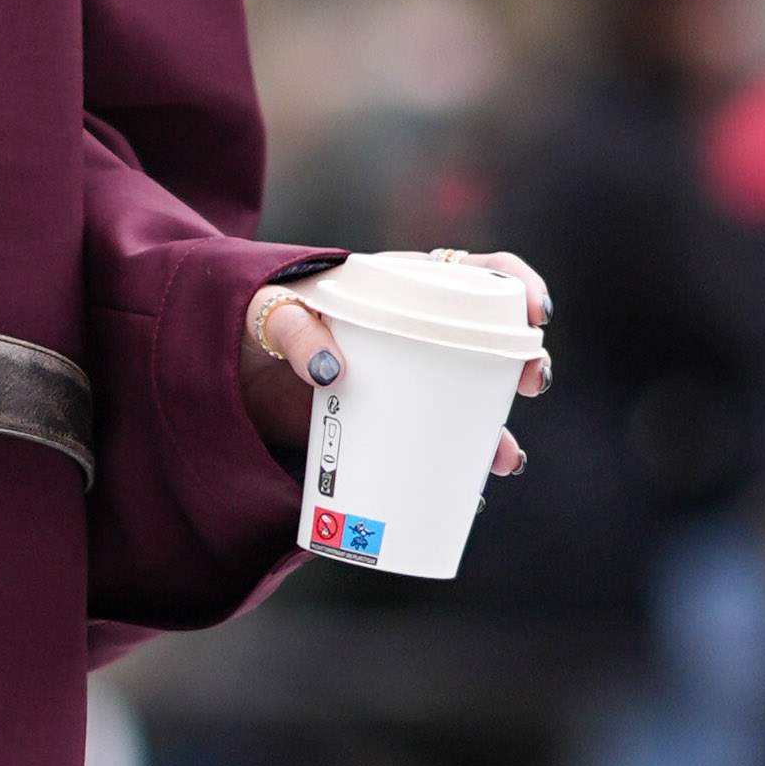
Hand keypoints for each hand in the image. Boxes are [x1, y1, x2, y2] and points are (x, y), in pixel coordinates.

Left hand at [243, 258, 550, 478]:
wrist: (229, 365)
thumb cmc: (254, 320)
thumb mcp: (268, 314)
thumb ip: (291, 330)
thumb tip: (331, 371)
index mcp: (403, 284)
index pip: (477, 272)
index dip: (517, 283)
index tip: (535, 313)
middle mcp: (418, 329)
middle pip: (492, 341)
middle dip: (524, 362)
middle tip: (529, 384)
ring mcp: (407, 377)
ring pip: (471, 401)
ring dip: (498, 430)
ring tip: (506, 459)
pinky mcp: (390, 419)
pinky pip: (437, 441)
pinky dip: (457, 467)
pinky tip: (470, 494)